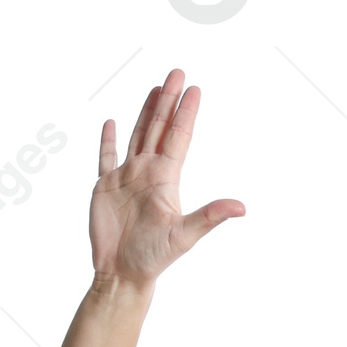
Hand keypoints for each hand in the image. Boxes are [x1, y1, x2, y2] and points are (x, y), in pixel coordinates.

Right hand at [89, 68, 243, 287]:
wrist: (122, 273)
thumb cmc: (154, 258)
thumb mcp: (184, 235)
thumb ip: (210, 216)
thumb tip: (241, 207)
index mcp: (165, 178)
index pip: (179, 137)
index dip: (186, 113)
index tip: (194, 89)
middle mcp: (147, 172)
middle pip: (160, 128)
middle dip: (168, 101)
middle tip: (177, 73)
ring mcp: (126, 177)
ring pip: (138, 135)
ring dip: (146, 112)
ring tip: (155, 88)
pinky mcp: (105, 186)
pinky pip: (106, 157)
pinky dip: (108, 140)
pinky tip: (112, 122)